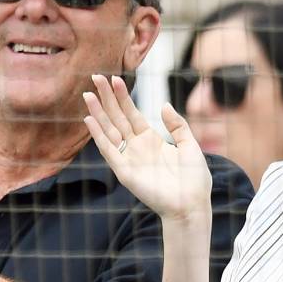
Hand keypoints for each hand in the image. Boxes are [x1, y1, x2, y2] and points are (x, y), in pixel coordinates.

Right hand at [84, 75, 211, 222]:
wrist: (192, 204)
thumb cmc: (194, 178)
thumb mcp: (190, 144)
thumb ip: (177, 124)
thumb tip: (164, 105)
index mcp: (151, 140)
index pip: (131, 113)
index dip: (123, 96)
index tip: (114, 78)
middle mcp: (137, 147)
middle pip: (117, 118)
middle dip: (106, 98)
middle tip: (95, 77)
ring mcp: (129, 159)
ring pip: (109, 131)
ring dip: (98, 113)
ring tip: (88, 94)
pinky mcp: (124, 172)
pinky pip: (109, 151)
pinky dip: (98, 136)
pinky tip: (90, 120)